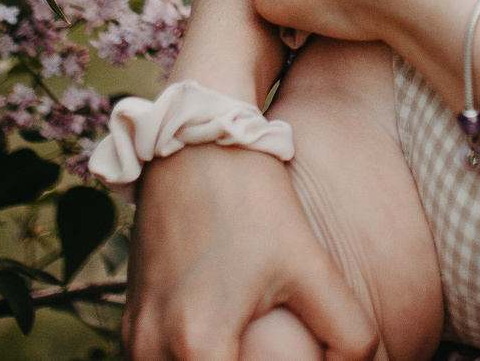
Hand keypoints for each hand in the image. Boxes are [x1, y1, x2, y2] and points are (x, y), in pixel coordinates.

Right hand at [123, 136, 378, 360]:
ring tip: (249, 352)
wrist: (194, 140)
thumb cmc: (255, 199)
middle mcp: (154, 347)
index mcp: (200, 342)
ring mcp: (135, 335)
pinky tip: (226, 350)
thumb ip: (347, 330)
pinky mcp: (131, 318)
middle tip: (271, 359)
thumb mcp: (311, 264)